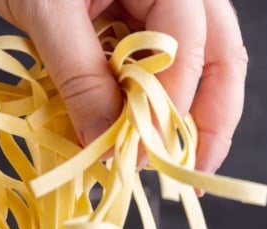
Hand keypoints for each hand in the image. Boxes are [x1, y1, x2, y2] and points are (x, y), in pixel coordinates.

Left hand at [0, 0, 247, 173]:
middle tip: (191, 174)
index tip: (139, 152)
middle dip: (209, 119)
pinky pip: (162, 67)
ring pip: (200, 64)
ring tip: (176, 166)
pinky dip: (155, 105)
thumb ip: (78, 75)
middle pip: (219, 55)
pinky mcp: (140, 21)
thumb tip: (104, 142)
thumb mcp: (47, 13)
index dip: (167, 105)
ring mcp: (164, 3)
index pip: (186, 45)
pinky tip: (143, 138)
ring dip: (188, 117)